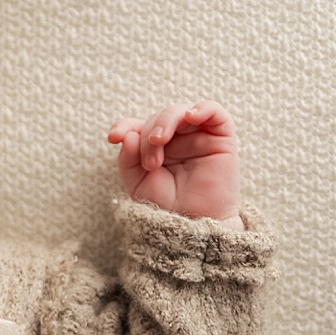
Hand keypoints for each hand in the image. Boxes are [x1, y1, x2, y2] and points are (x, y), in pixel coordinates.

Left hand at [108, 102, 241, 224]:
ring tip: (158, 142)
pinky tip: (191, 117)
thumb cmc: (166, 206)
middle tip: (149, 162)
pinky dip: (203, 108)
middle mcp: (176, 139)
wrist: (191, 226)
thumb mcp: (137, 182)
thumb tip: (127, 133)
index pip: (138, 125)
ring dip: (166, 122)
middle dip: (148, 135)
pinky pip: (215, 112)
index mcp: (154, 147)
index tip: (114, 137)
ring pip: (181, 111)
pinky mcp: (221, 139)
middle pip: (158, 118)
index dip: (124, 125)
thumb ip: (128, 158)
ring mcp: (198, 137)